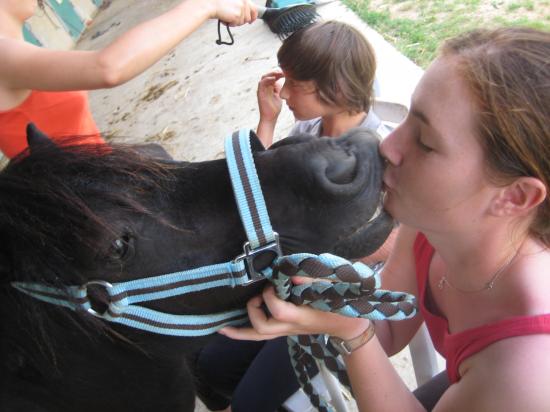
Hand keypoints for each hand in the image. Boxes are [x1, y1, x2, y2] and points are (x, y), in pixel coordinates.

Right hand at [207, 0, 257, 25]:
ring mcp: (241, 9)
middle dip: (241, 21)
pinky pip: (236, 24)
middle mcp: (244, 2)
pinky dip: (230, 24)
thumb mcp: (233, 3)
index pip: (254, 8)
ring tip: (227, 17)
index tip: (251, 21)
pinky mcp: (238, 15)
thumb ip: (241, 7)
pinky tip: (226, 19)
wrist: (212, 5)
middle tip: (234, 20)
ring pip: (242, 22)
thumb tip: (248, 17)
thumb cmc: (219, 4)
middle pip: (248, 18)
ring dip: (234, 22)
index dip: (253, 16)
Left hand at [220, 284, 368, 340]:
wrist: (348, 326)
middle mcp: (290, 327)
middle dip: (252, 311)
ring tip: (223, 327)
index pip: (276, 309)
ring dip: (240, 331)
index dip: (269, 295)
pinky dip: (247, 331)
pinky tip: (233, 328)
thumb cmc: (340, 305)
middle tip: (255, 297)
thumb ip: (312, 279)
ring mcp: (287, 331)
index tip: (273, 282)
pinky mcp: (285, 330)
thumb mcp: (332, 288)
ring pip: (259, 336)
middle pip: (262, 329)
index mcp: (300, 317)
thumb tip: (290, 273)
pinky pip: (262, 334)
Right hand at [257, 71, 283, 122]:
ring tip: (280, 73)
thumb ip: (280, 88)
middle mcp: (264, 87)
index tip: (287, 72)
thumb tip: (284, 81)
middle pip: (269, 75)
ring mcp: (261, 90)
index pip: (273, 76)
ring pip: (264, 77)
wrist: (270, 118)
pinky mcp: (259, 93)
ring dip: (272, 74)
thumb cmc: (275, 109)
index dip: (279, 73)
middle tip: (284, 71)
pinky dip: (267, 79)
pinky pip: (261, 83)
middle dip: (276, 72)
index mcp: (269, 87)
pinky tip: (274, 78)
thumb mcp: (280, 96)